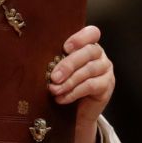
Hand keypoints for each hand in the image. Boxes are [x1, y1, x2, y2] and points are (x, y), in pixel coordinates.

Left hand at [48, 26, 114, 142]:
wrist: (75, 109)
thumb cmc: (62, 82)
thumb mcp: (57, 67)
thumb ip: (54, 59)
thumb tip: (34, 57)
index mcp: (87, 44)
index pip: (91, 33)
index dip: (80, 38)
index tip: (65, 47)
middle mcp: (99, 54)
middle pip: (88, 52)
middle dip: (68, 64)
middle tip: (53, 77)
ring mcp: (105, 69)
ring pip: (89, 70)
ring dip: (69, 81)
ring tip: (54, 90)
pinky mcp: (107, 85)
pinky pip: (91, 86)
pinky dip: (73, 93)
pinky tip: (61, 98)